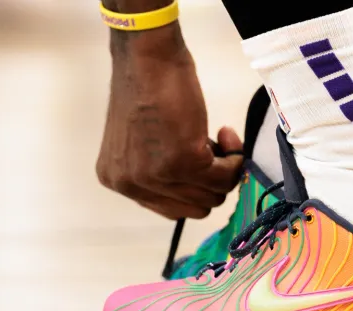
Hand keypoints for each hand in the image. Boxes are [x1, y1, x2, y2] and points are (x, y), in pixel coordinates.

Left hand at [96, 27, 243, 219]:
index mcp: (117, 180)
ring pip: (213, 196)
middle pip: (193, 209)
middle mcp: (132, 185)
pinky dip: (235, 158)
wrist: (148, 57)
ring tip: (217, 138)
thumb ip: (156, 170)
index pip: (169, 209)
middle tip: (212, 147)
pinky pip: (226, 176)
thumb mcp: (138, 143)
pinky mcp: (185, 162)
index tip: (200, 160)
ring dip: (225, 169)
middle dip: (210, 182)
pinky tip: (226, 133)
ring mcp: (158, 176)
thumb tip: (195, 187)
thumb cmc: (146, 86)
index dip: (193, 187)